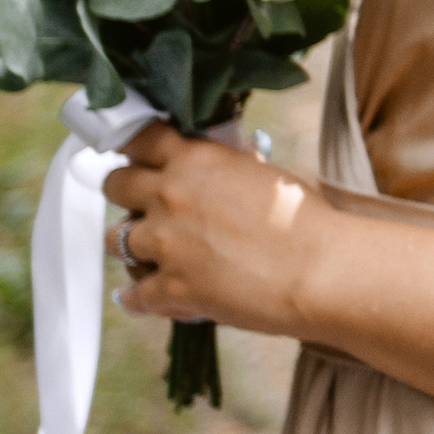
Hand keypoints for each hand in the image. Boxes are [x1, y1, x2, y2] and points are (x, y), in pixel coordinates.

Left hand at [103, 123, 318, 337]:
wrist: (320, 270)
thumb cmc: (306, 221)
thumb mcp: (263, 177)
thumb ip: (230, 169)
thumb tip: (225, 166)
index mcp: (194, 160)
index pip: (137, 137)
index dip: (133, 147)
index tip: (138, 155)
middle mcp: (170, 196)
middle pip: (114, 184)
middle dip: (125, 193)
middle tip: (142, 204)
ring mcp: (165, 244)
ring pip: (113, 239)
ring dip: (130, 245)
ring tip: (150, 254)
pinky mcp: (171, 289)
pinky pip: (133, 294)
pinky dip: (136, 297)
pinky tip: (142, 296)